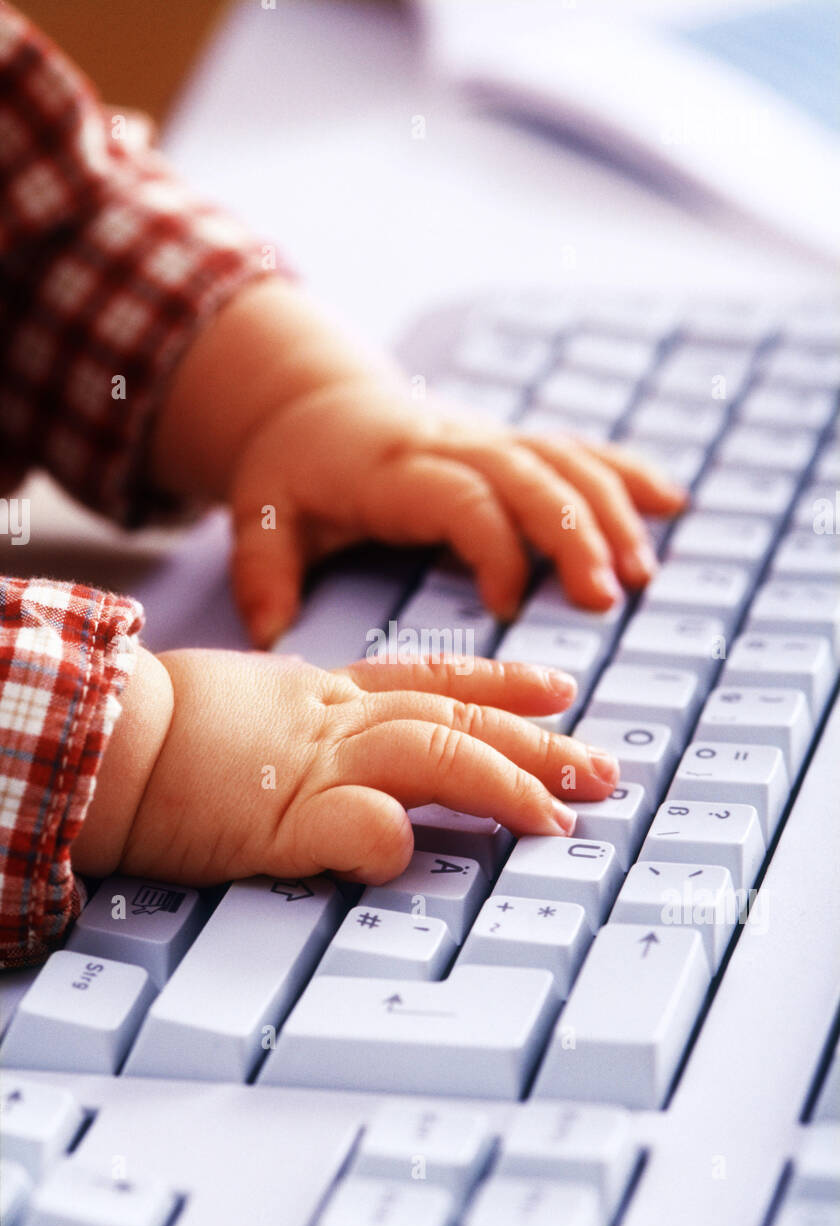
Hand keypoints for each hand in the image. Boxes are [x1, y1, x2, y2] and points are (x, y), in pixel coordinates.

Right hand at [73, 651, 620, 884]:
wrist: (103, 733)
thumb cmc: (162, 730)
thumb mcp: (253, 714)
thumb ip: (307, 736)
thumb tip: (362, 782)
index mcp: (325, 696)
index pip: (430, 682)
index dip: (501, 685)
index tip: (560, 690)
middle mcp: (334, 720)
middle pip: (456, 719)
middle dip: (538, 745)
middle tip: (605, 767)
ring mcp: (312, 763)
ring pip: (431, 756)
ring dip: (503, 782)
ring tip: (560, 817)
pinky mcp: (279, 815)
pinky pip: (350, 825)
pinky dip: (387, 839)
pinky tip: (415, 852)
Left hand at [151, 281, 686, 647]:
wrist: (309, 398)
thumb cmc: (289, 470)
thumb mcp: (259, 513)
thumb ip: (263, 571)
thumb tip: (272, 635)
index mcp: (393, 469)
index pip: (459, 498)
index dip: (491, 546)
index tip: (508, 605)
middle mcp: (451, 445)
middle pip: (529, 475)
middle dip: (573, 534)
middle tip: (606, 597)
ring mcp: (487, 438)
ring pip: (564, 460)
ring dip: (611, 512)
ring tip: (642, 574)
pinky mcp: (509, 441)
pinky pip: (577, 448)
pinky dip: (626, 473)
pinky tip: (674, 503)